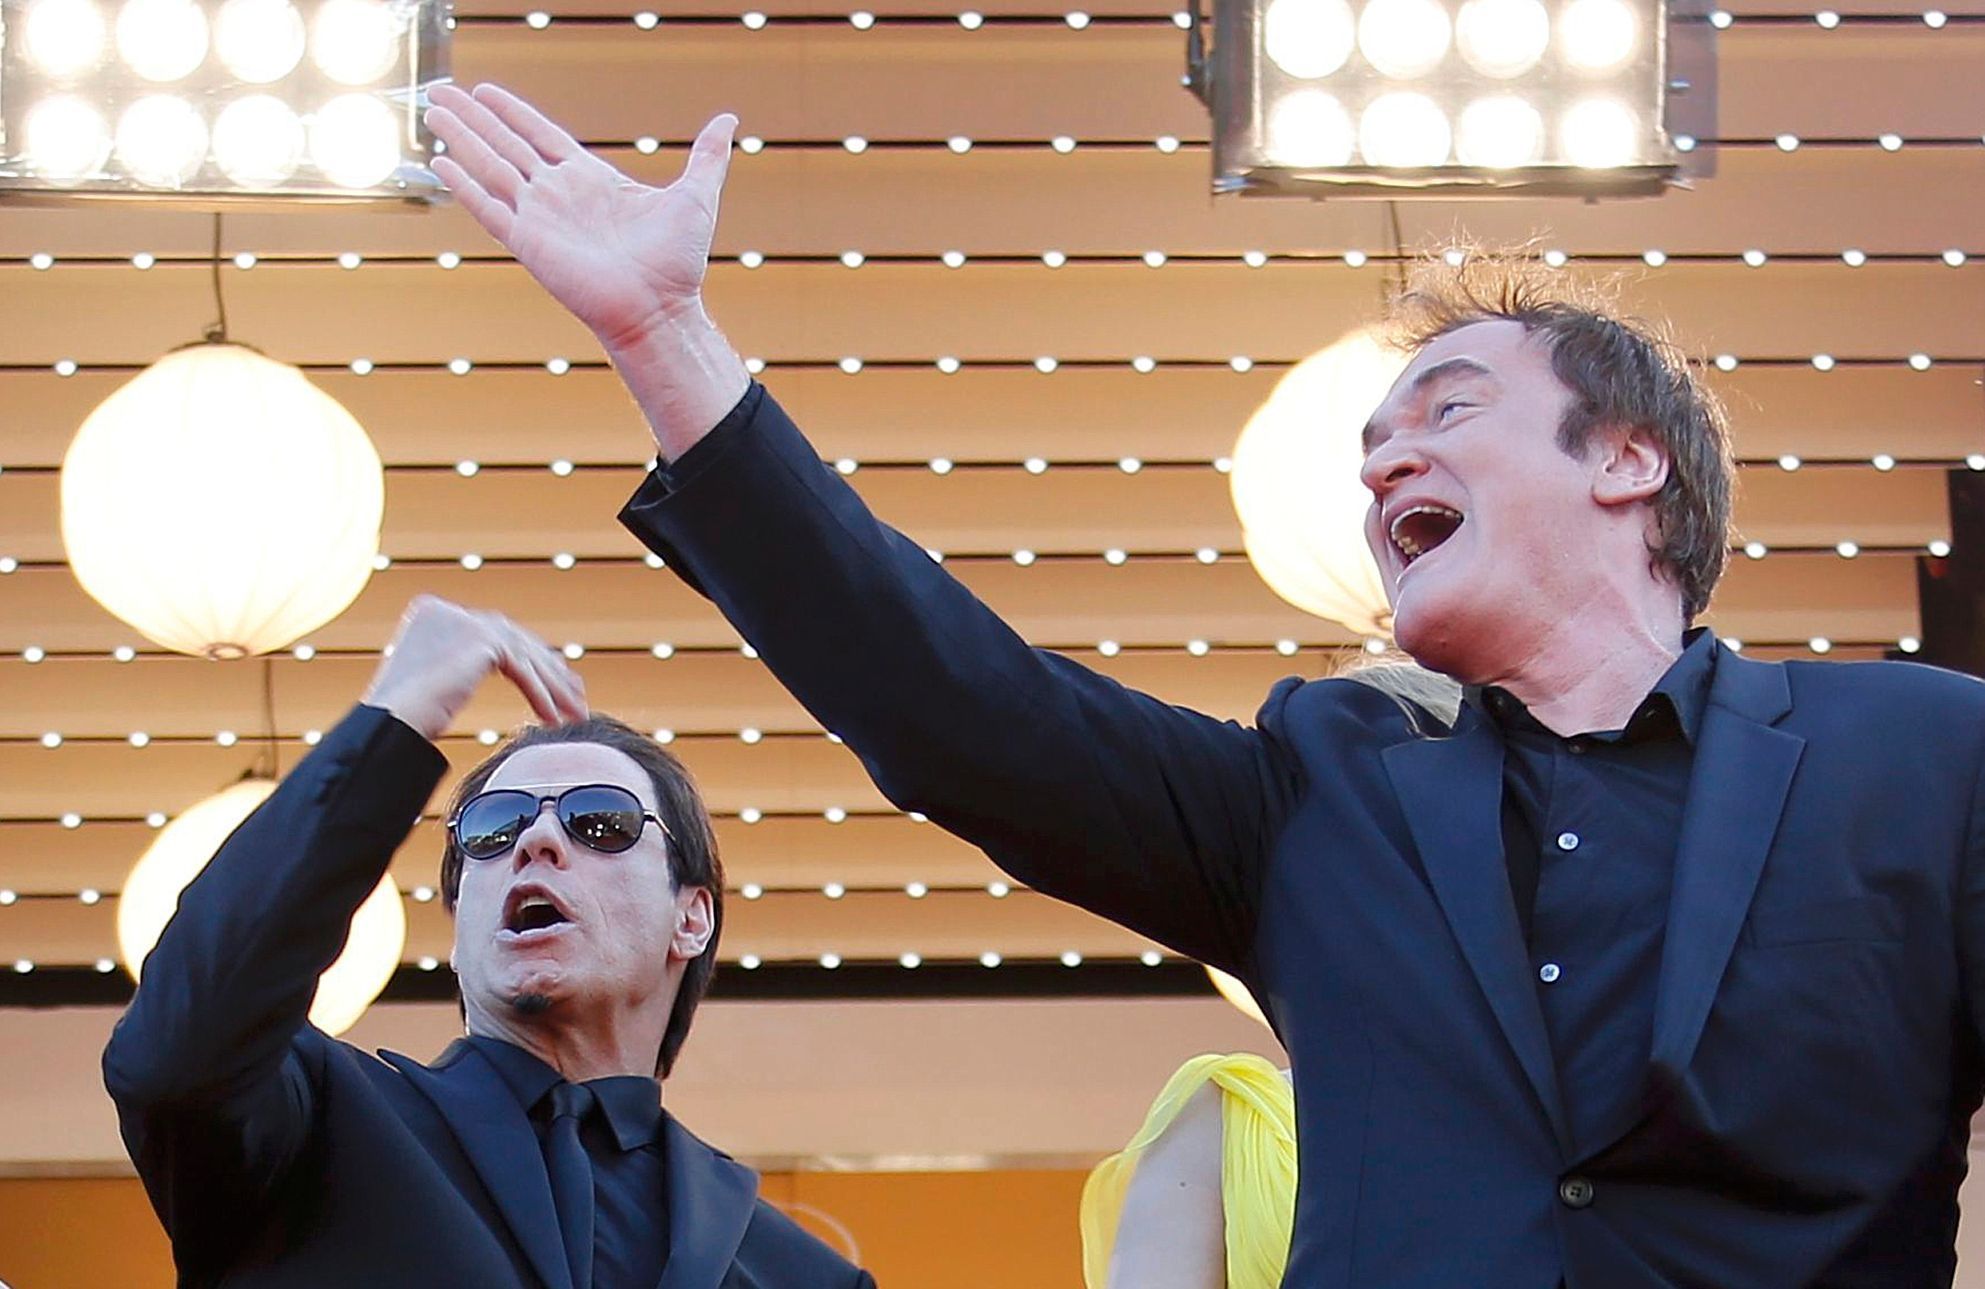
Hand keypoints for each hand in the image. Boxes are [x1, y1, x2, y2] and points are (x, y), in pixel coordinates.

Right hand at [362, 595, 587, 741]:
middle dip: (549, 671)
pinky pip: (521, 670)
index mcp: (433, 613)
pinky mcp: (480, 639)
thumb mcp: (434, 678)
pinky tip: (554, 719)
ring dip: (553, 688)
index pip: (494, 634)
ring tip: (575, 713)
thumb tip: (489, 662)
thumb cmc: (405, 718)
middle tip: (575, 695)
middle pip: (514, 641)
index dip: (529, 659)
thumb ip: (459, 662)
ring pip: (523, 656)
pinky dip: (541, 695)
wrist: (391, 724)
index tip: (554, 680)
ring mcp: (464, 620)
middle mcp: (448, 610)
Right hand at [425, 83, 736, 353]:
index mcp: (590, 180)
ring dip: (461, 138)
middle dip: (473, 117)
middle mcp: (558, 195)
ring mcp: (539, 217)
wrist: (660, 308)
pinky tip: (441, 161)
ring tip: (433, 110)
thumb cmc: (678, 262)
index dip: (512, 112)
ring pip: (490, 166)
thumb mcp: (696, 195)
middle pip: (505, 144)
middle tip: (441, 91)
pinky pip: (488, 207)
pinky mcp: (527, 241)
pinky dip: (464, 184)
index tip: (485, 91)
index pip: (540, 135)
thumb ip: (706, 156)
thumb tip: (729, 121)